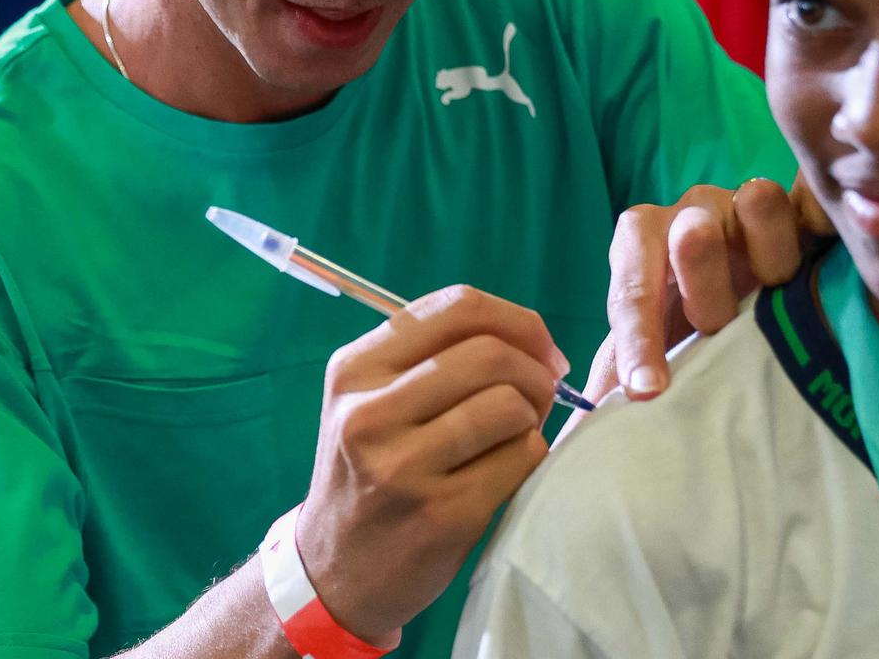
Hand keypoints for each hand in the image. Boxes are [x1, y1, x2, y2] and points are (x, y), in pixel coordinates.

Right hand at [292, 286, 565, 642]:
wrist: (336, 571)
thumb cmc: (370, 470)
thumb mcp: (373, 399)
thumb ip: (436, 355)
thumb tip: (534, 337)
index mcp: (356, 369)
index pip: (458, 307)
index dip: (517, 320)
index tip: (540, 348)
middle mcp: (370, 413)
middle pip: (490, 353)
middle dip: (535, 369)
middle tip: (542, 394)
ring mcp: (403, 467)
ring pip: (510, 405)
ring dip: (533, 416)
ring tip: (517, 433)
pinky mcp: (442, 514)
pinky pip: (521, 457)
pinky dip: (530, 456)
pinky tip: (505, 470)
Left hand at [598, 175, 830, 401]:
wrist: (736, 301)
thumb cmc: (679, 333)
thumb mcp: (639, 356)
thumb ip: (610, 384)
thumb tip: (571, 445)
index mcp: (639, 241)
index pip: (632, 289)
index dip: (637, 343)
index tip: (648, 393)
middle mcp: (692, 213)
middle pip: (693, 232)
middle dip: (703, 288)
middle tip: (715, 330)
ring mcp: (747, 205)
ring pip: (758, 203)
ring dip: (768, 254)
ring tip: (774, 293)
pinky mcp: (800, 209)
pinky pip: (812, 204)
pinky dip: (818, 228)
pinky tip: (824, 260)